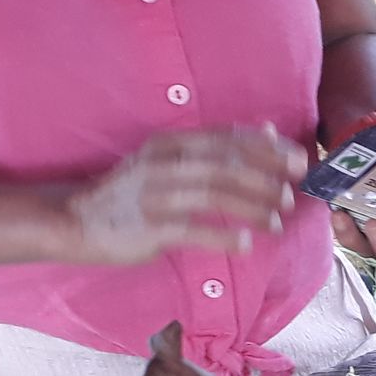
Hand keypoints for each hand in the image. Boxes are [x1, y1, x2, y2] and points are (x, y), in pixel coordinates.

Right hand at [63, 128, 305, 264]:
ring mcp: (154, 194)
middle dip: (265, 177)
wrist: (76, 218)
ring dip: (252, 207)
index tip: (299, 159)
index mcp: (170, 143)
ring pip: (213, 193)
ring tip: (277, 221)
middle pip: (225, 163)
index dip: (267, 149)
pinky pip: (192, 229)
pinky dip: (222, 235)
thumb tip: (267, 131)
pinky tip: (245, 244)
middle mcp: (162, 162)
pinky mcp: (148, 227)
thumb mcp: (170, 160)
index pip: (226, 139)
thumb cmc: (133, 192)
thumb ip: (216, 148)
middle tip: (293, 193)